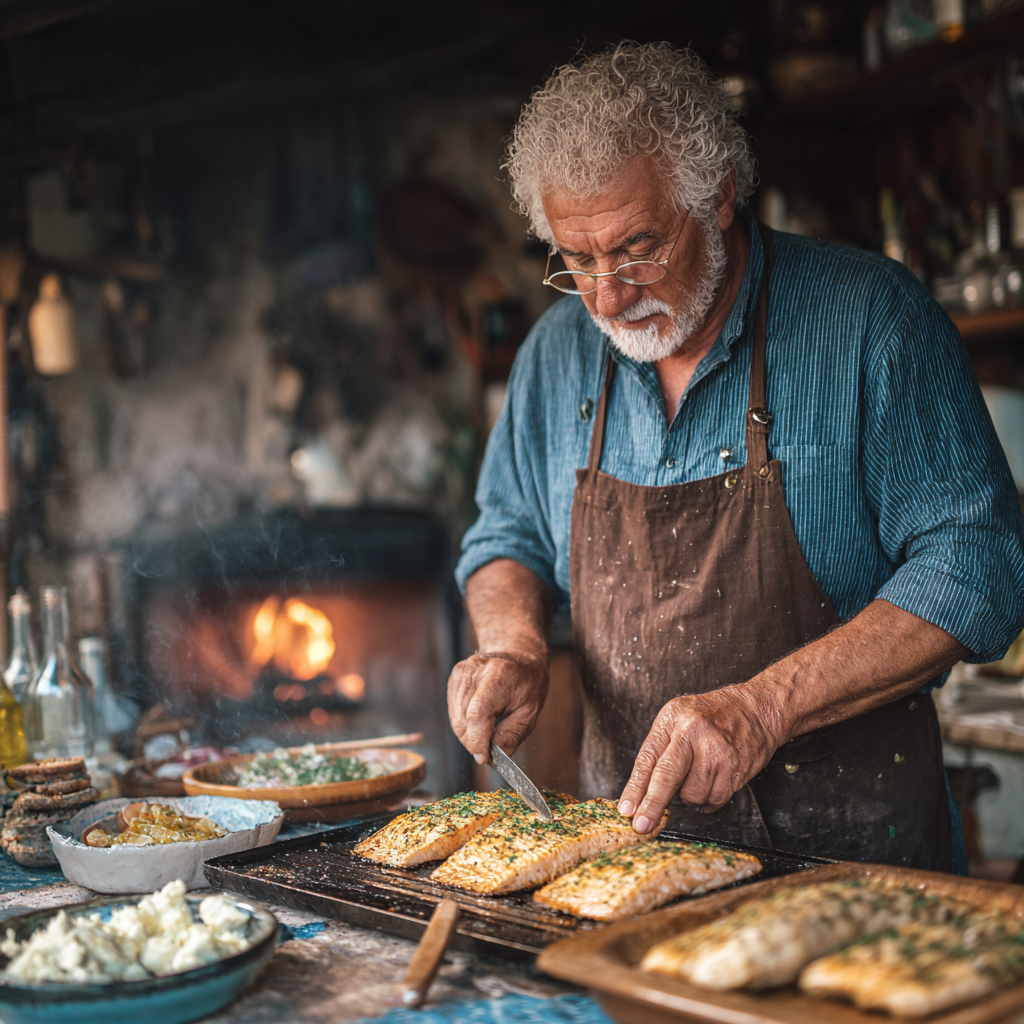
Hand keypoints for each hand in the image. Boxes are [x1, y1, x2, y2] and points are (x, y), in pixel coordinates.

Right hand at [447, 651, 548, 764]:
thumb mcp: (530, 711)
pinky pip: (453, 712)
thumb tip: (495, 757)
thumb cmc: (527, 682)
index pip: (477, 714)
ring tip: (488, 732)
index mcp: (497, 677)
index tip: (484, 758)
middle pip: (463, 721)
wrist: (517, 654)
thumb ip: (512, 735)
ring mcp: (461, 673)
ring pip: (456, 720)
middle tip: (490, 749)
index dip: (477, 741)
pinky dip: (465, 723)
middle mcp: (474, 672)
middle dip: (475, 742)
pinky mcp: (454, 678)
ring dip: (469, 735)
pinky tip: (480, 719)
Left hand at [617, 684, 782, 832]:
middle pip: (666, 777)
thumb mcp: (679, 718)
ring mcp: (716, 751)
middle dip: (652, 805)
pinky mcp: (734, 769)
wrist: (757, 709)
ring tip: (701, 773)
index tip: (626, 809)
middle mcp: (693, 732)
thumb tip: (642, 792)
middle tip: (642, 825)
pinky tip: (714, 780)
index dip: (635, 788)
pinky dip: (710, 798)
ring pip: (692, 794)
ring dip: (692, 795)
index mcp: (672, 718)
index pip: (648, 758)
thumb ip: (661, 749)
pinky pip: (714, 799)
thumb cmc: (714, 715)